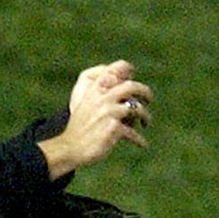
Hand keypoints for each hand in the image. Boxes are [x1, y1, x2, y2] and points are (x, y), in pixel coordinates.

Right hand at [39, 60, 153, 177]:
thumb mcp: (86, 105)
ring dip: (146, 117)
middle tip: (149, 98)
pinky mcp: (114, 128)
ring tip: (146, 123)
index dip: (126, 69)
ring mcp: (109, 113)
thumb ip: (100, 95)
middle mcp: (102, 98)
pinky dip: (139, 140)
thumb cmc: (80, 128)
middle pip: (132, 87)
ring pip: (137, 109)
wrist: (69, 148)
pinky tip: (142, 144)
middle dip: (145, 91)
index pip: (113, 71)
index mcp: (94, 90)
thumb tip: (124, 89)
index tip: (132, 73)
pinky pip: (133, 132)